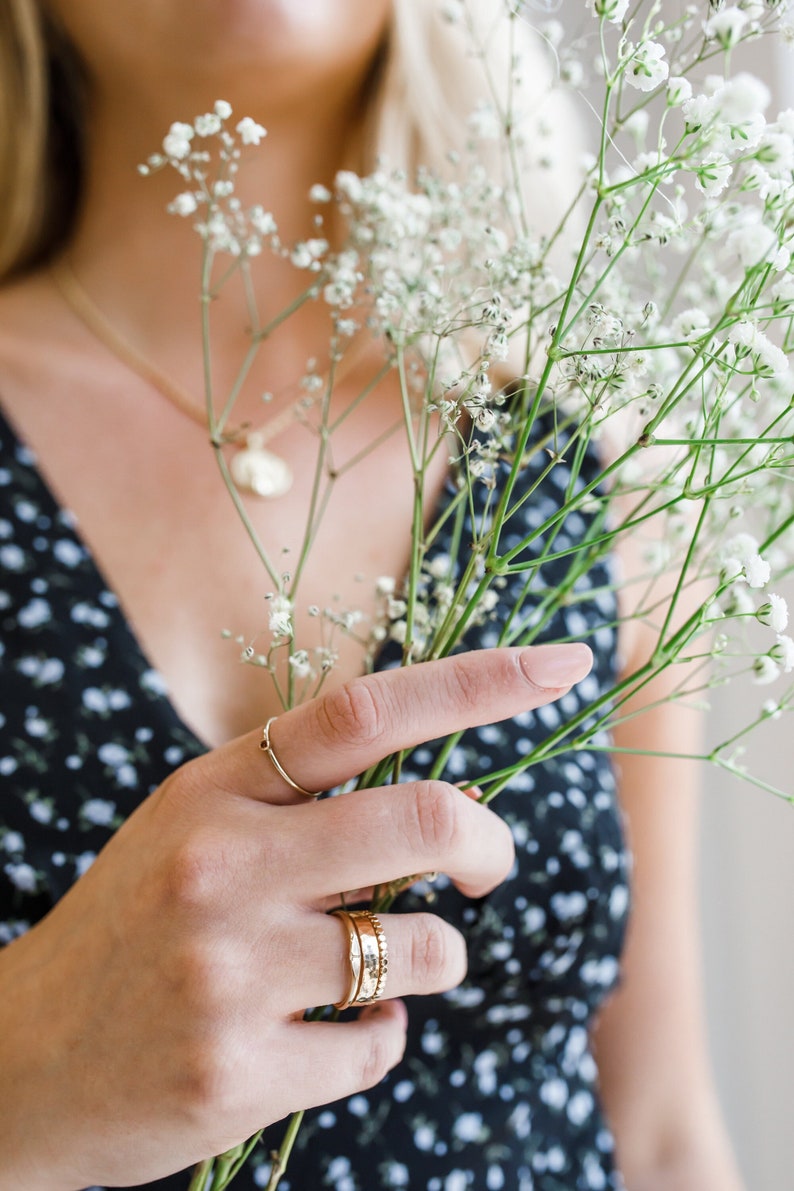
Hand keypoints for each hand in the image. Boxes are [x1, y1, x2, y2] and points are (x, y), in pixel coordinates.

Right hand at [0, 643, 591, 1189]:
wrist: (17, 1062)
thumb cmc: (133, 929)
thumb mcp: (192, 830)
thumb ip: (299, 801)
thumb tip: (446, 793)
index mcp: (216, 791)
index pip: (366, 712)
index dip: (478, 683)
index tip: (565, 664)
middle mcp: (222, 867)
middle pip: (427, 820)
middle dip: (491, 843)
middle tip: (487, 865)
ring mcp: (230, 972)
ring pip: (425, 945)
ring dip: (433, 956)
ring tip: (380, 966)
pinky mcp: (240, 1070)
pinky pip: (383, 1042)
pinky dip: (381, 1033)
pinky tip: (319, 1033)